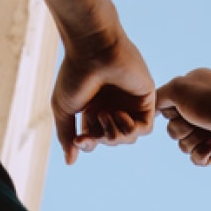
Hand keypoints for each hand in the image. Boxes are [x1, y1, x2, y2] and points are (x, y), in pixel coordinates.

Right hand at [53, 25, 154, 164]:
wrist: (92, 49)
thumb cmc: (75, 73)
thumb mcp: (64, 109)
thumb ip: (67, 135)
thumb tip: (70, 161)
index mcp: (95, 108)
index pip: (96, 139)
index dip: (89, 143)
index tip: (80, 138)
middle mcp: (113, 105)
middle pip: (113, 140)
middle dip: (103, 137)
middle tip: (95, 117)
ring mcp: (130, 102)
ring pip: (129, 138)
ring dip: (115, 134)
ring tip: (105, 114)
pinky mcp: (146, 98)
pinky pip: (145, 129)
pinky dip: (131, 128)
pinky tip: (120, 113)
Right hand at [156, 68, 210, 165]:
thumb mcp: (178, 88)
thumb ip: (159, 96)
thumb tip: (153, 109)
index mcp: (191, 96)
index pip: (167, 112)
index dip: (172, 113)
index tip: (183, 107)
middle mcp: (198, 114)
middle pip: (172, 131)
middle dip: (182, 128)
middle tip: (199, 120)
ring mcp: (207, 132)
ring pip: (183, 146)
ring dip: (194, 140)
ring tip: (210, 131)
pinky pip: (196, 159)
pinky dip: (203, 153)